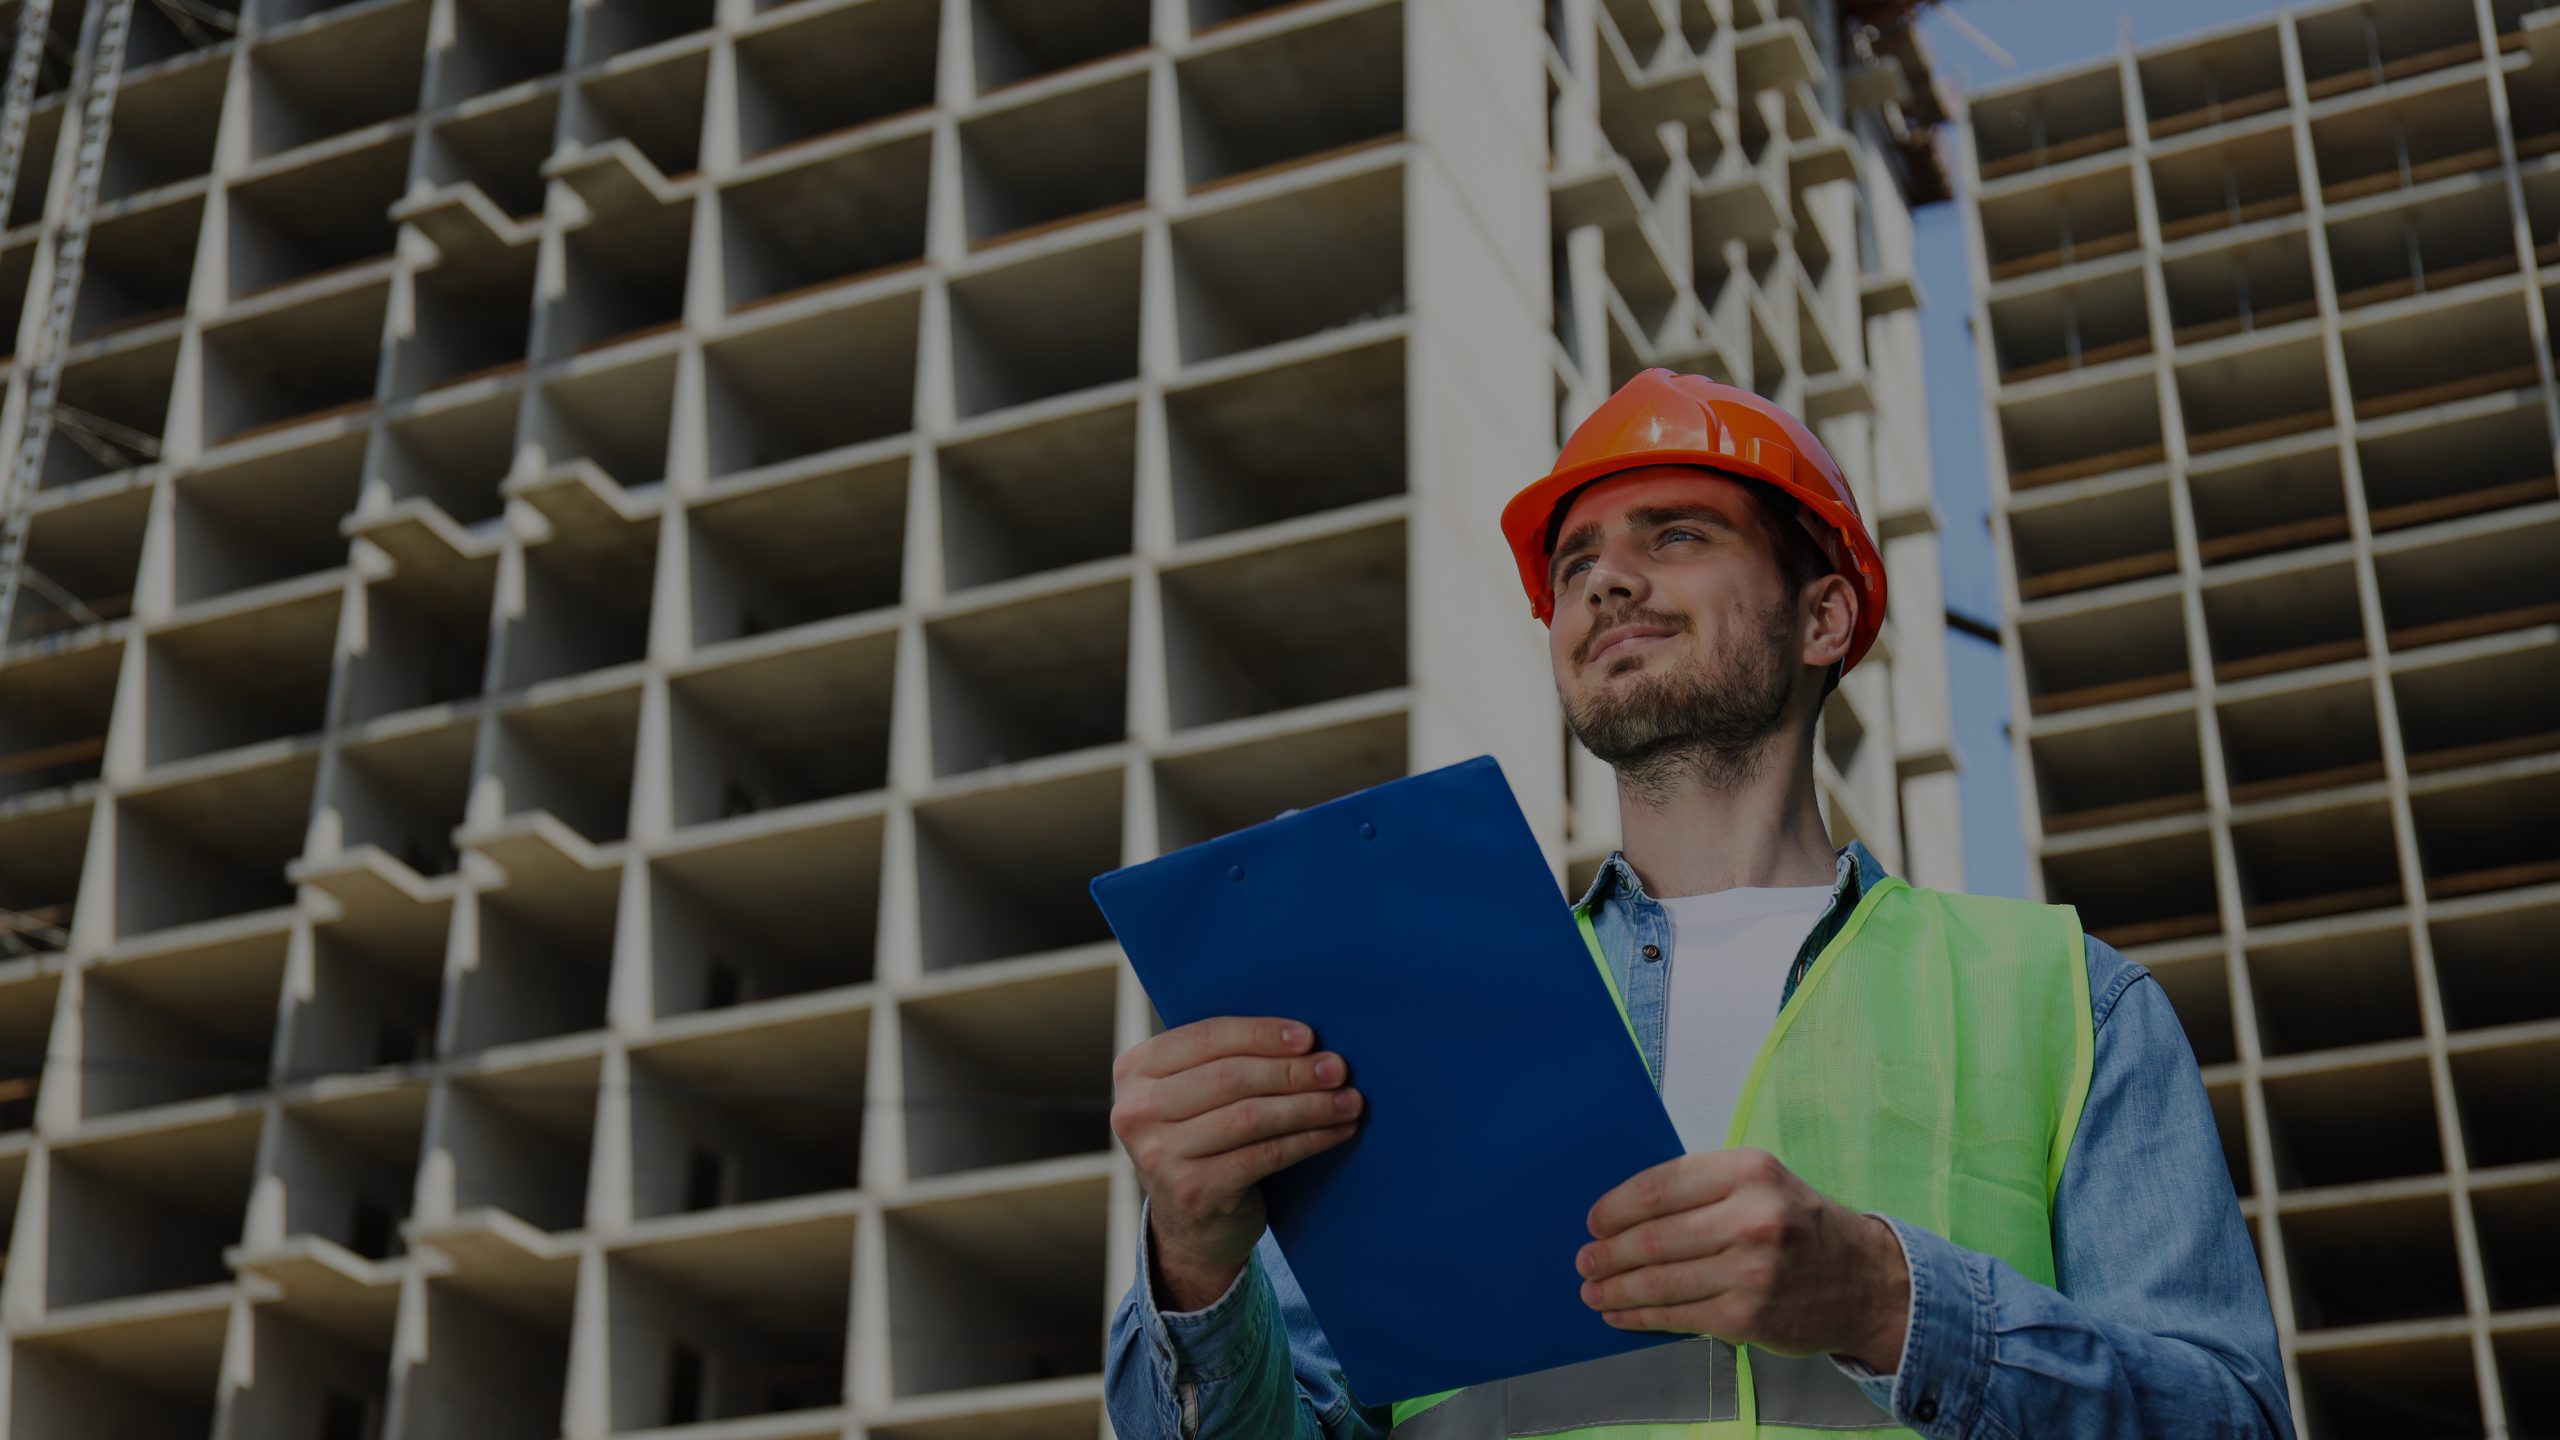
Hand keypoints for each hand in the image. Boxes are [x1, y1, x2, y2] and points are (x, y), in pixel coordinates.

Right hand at [1109, 1017, 1363, 1310]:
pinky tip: (1337, 1131)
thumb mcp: (1194, 1095)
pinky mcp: (1192, 1190)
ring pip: (1251, 1116)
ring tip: (1348, 1100)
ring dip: (1309, 1106)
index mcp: (1135, 1069)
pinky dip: (1308, 1140)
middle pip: (1230, 1077)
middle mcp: (1136, 1111)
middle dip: (1292, 1071)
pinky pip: (1265, 1155)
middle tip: (1338, 1069)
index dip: (1261, 1034)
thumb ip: (1223, 1060)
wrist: (1190, 1227)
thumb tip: (1304, 1038)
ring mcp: (1160, 1154)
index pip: (1205, 1037)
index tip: (1308, 1036)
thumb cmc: (1204, 1141)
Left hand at [1575, 1148, 1910, 1369]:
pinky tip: (1621, 1313)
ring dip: (1616, 1287)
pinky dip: (1641, 1316)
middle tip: (1585, 1260)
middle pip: (1654, 1237)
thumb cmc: (1800, 1226)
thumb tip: (1624, 1210)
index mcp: (1750, 1171)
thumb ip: (1704, 1188)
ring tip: (1592, 1290)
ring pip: (1661, 1281)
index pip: (1661, 1187)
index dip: (1616, 1207)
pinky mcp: (1749, 1316)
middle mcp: (1753, 1218)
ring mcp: (1752, 1271)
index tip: (1594, 1221)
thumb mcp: (1763, 1183)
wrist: (1865, 1282)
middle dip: (1609, 1252)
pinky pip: (1679, 1316)